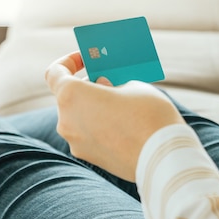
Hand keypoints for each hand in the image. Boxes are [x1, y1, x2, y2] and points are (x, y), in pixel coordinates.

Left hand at [45, 52, 184, 180]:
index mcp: (71, 96)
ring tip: (122, 104)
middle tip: (112, 81)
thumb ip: (113, 83)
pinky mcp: (90, 158)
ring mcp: (76, 142)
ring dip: (95, 108)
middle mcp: (66, 120)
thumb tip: (105, 89)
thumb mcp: (134, 86)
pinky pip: (90, 135)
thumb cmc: (149, 116)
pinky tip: (125, 125)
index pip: (55, 73)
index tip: (87, 60)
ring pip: (81, 118)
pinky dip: (102, 127)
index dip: (69, 62)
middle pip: (70, 97)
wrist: (164, 157)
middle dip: (88, 87)